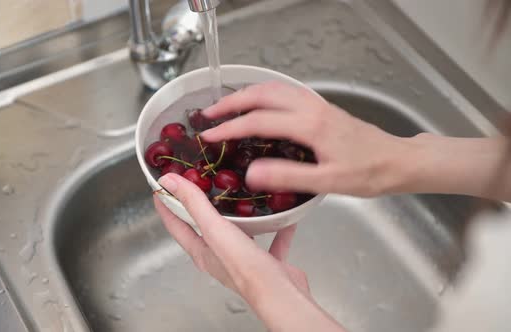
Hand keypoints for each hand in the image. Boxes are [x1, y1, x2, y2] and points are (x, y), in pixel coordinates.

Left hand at [155, 173, 344, 331]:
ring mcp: (242, 261)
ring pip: (236, 234)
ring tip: (240, 198)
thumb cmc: (245, 268)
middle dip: (201, 207)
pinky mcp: (265, 263)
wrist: (279, 293)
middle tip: (200, 185)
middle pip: (204, 228)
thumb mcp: (214, 229)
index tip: (162, 188)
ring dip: (237, 217)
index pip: (176, 225)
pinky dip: (273, 229)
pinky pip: (268, 242)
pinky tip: (280, 219)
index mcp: (202, 251)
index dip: (167, 205)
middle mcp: (219, 257)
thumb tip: (169, 182)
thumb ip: (194, 204)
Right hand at [201, 81, 413, 196]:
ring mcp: (317, 105)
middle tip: (208, 115)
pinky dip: (263, 95)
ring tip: (226, 108)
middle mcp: (311, 108)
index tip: (209, 137)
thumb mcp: (327, 181)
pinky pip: (285, 92)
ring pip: (274, 89)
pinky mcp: (322, 108)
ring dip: (246, 95)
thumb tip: (250, 173)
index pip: (259, 121)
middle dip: (231, 103)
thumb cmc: (368, 174)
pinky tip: (258, 106)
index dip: (230, 128)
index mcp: (310, 125)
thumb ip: (288, 176)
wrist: (398, 161)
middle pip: (262, 94)